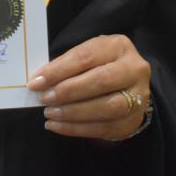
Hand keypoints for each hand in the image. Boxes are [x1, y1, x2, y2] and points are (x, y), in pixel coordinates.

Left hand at [27, 34, 151, 140]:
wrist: (127, 84)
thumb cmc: (99, 65)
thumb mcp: (86, 56)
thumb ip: (66, 66)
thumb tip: (39, 81)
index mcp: (119, 46)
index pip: (86, 57)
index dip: (59, 70)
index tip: (36, 82)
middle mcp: (134, 69)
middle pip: (101, 81)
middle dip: (69, 91)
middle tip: (45, 98)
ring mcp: (139, 96)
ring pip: (107, 107)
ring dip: (73, 112)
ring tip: (50, 113)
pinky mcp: (133, 120)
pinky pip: (105, 128)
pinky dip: (77, 129)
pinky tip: (58, 126)